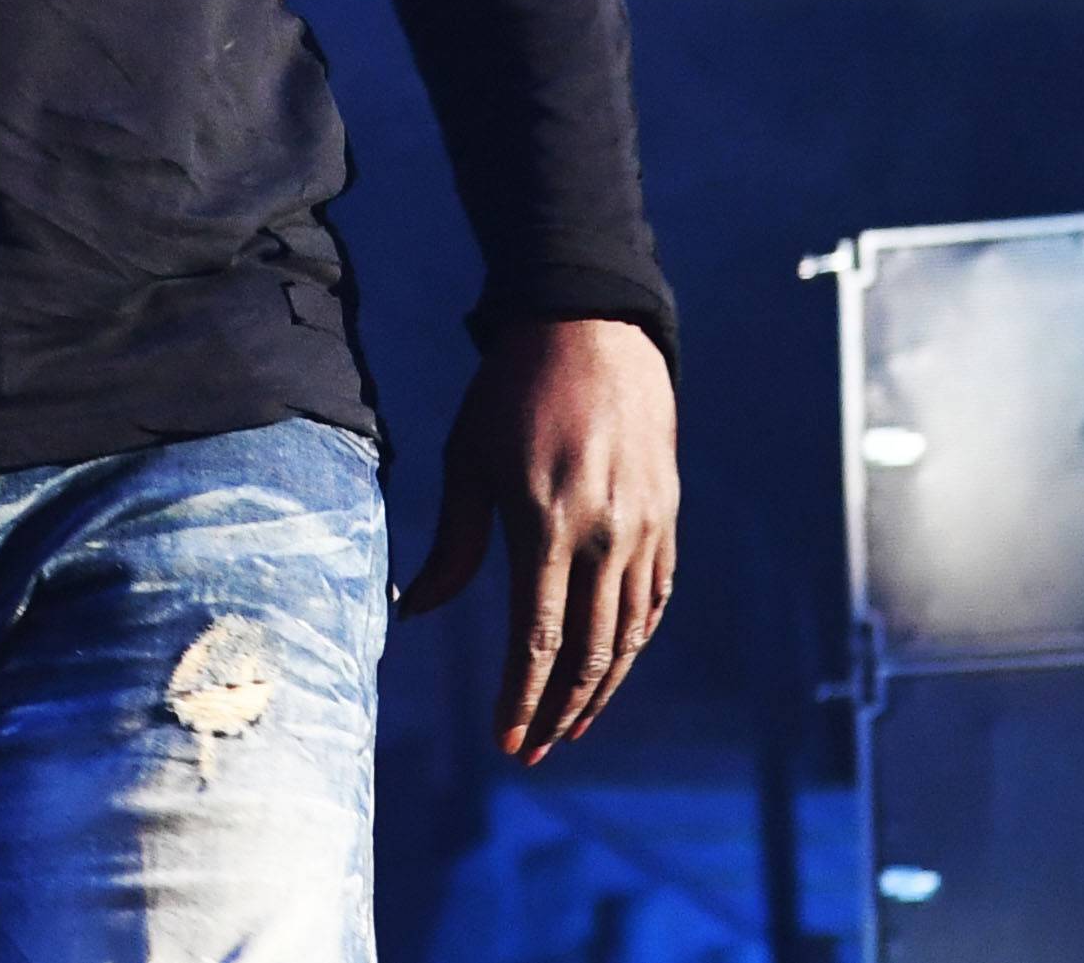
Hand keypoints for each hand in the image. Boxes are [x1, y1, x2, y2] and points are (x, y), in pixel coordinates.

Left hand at [394, 315, 678, 764]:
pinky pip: (655, 600)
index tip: (505, 741)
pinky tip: (612, 668)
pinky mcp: (666, 519)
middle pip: (590, 652)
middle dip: (559, 711)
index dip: (521, 697)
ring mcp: (644, 529)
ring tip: (569, 726)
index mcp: (548, 522)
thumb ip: (452, 543)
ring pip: (630, 636)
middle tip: (534, 750)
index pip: (537, 637)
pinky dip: (635, 644)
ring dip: (600, 691)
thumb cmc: (512, 393)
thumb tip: (417, 610)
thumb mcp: (468, 458)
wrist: (591, 331)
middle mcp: (605, 535)